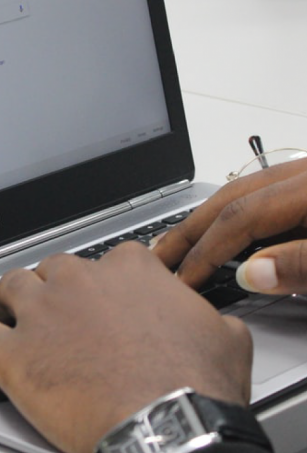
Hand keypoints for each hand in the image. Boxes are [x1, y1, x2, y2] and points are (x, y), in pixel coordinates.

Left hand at [0, 245, 251, 452]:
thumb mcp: (224, 338)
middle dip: (55, 288)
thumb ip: (206, 315)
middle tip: (60, 315)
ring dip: (10, 301)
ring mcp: (41, 311)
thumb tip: (210, 319)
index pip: (107, 259)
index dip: (104, 282)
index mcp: (127, 268)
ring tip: (13, 317)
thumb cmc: (194, 384)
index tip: (104, 298)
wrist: (168, 427)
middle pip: (53, 269)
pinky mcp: (13, 352)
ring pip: (10, 286)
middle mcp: (78, 279)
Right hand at [153, 158, 306, 292]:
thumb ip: (302, 265)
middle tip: (159, 255)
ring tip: (183, 245)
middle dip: (191, 228)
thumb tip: (251, 274)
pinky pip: (266, 197)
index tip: (185, 280)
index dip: (207, 251)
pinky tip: (226, 236)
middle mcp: (305, 173)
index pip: (240, 216)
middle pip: (232, 195)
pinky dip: (239, 219)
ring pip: (245, 192)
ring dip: (210, 221)